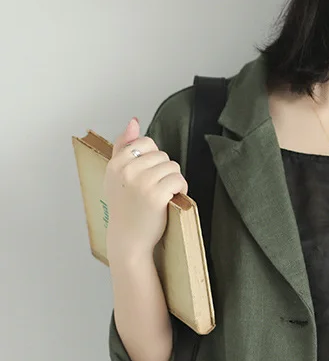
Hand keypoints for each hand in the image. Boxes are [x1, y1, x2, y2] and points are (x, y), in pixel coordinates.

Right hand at [104, 118, 188, 261]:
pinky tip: (173, 198)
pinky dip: (181, 189)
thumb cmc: (125, 208)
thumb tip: (134, 121)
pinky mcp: (155, 195)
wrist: (128, 239)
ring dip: (175, 180)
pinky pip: (178, 180)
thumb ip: (123, 147)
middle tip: (159, 188)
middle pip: (162, 155)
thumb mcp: (116, 176)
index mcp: (115, 164)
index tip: (150, 176)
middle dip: (166, 170)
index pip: (145, 143)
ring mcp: (141, 183)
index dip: (154, 159)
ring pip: (172, 166)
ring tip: (166, 194)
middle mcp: (126, 170)